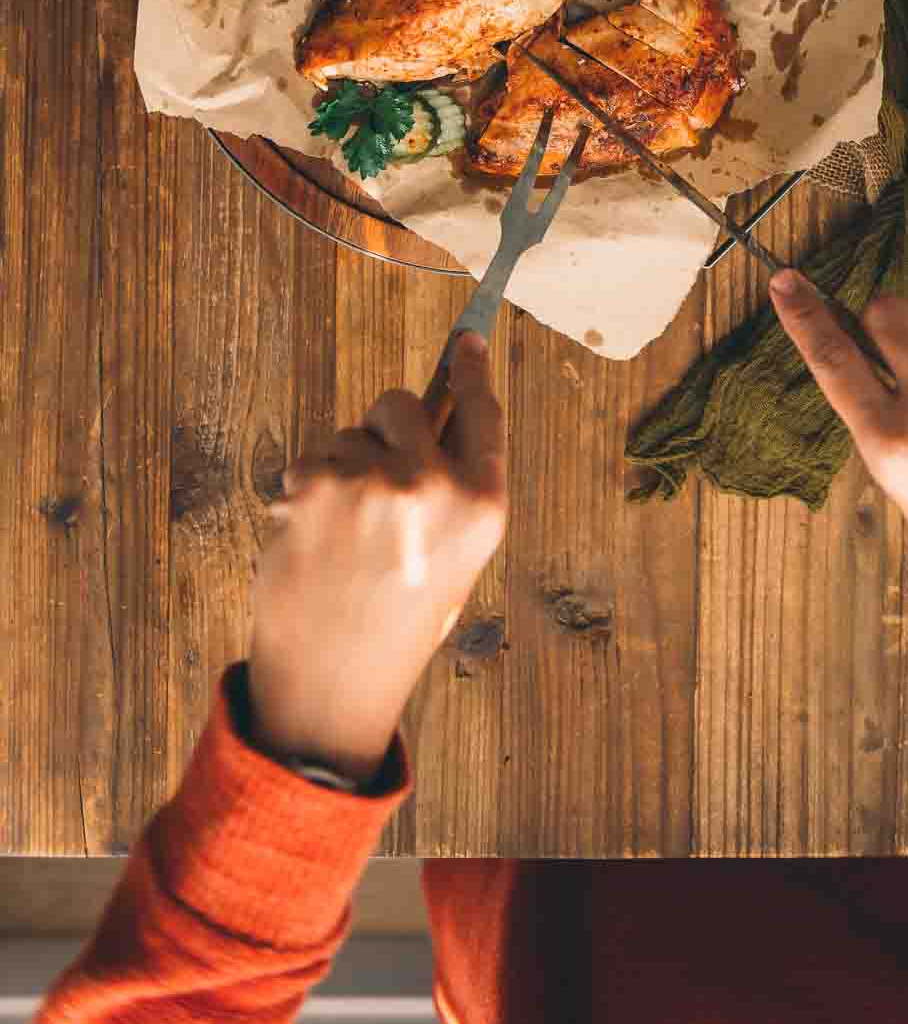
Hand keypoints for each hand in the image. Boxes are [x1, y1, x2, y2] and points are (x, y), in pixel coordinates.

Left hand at [248, 333, 505, 786]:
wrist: (333, 682)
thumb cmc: (398, 619)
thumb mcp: (455, 555)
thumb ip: (453, 483)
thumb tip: (439, 408)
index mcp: (483, 504)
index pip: (482, 411)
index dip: (471, 371)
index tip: (466, 342)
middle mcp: (433, 484)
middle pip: (401, 404)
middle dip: (386, 428)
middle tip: (377, 485)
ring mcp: (371, 480)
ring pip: (347, 434)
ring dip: (342, 469)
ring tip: (346, 538)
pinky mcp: (315, 485)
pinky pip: (310, 459)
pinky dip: (307, 491)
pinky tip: (316, 541)